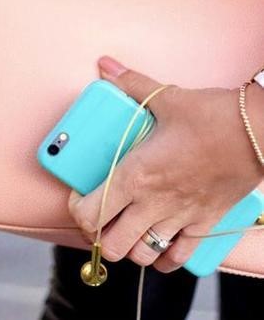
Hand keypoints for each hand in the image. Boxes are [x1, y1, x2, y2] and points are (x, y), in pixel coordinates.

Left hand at [69, 56, 262, 272]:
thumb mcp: (164, 97)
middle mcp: (153, 204)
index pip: (90, 214)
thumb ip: (129, 83)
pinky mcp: (203, 225)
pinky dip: (164, 257)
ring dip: (129, 246)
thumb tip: (105, 64)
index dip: (76, 211)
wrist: (259, 132)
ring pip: (142, 256)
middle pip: (112, 245)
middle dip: (98, 236)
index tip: (79, 197)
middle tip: (100, 217)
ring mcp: (179, 218)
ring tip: (127, 227)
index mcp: (136, 176)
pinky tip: (159, 242)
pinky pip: (179, 258)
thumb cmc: (210, 116)